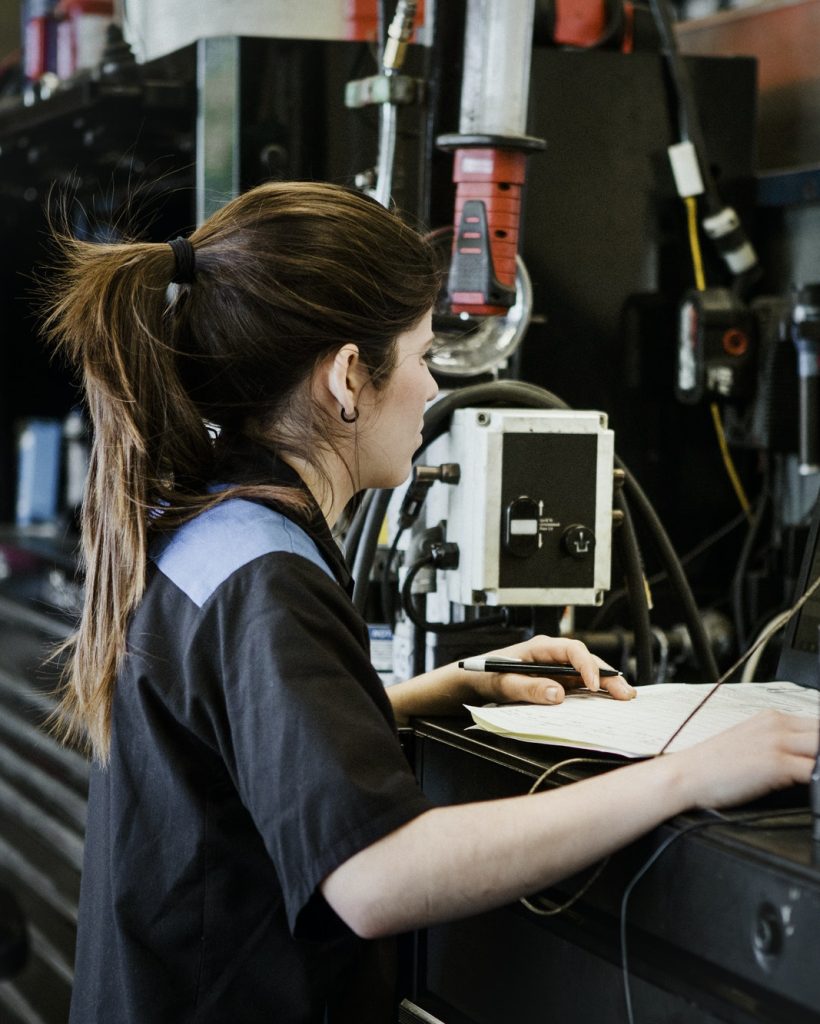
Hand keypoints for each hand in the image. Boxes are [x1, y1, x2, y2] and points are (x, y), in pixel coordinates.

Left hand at [465, 634, 636, 705]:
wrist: (477, 680)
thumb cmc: (487, 676)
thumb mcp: (503, 684)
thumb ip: (528, 688)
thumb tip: (556, 694)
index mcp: (540, 648)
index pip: (571, 650)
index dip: (585, 665)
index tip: (592, 684)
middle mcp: (553, 654)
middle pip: (586, 660)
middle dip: (607, 675)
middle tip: (624, 693)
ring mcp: (557, 667)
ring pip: (587, 672)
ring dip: (607, 683)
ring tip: (626, 696)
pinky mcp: (558, 680)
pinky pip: (580, 684)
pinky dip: (597, 692)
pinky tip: (610, 700)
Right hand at [673, 709, 818, 809]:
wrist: (685, 776)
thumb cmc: (711, 766)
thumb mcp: (748, 744)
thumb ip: (776, 745)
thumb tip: (800, 759)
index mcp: (770, 718)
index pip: (817, 724)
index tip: (816, 758)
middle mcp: (776, 725)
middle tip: (818, 769)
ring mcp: (777, 743)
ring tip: (816, 777)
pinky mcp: (775, 765)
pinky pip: (815, 772)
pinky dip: (818, 781)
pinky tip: (813, 788)